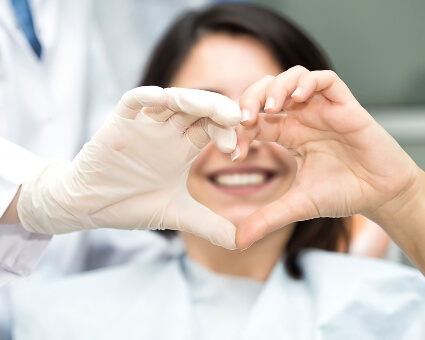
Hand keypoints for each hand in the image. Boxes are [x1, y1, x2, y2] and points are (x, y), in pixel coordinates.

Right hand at [17, 87, 240, 248]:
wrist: (91, 206)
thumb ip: (209, 226)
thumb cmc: (131, 204)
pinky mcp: (119, 123)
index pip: (211, 128)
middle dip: (217, 110)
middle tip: (236, 119)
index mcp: (183, 148)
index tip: (236, 150)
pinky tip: (162, 98)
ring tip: (211, 108)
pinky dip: (146, 98)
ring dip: (192, 99)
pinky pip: (133, 102)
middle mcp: (167, 132)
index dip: (227, 133)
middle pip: (198, 109)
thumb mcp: (176, 215)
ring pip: (171, 100)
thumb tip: (242, 243)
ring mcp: (144, 125)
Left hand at [234, 66, 420, 248]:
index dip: (239, 130)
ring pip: (292, 78)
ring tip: (270, 107)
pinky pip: (325, 79)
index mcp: (288, 135)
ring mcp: (322, 109)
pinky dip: (308, 82)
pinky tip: (298, 98)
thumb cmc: (342, 194)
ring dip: (276, 87)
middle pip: (267, 91)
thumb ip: (266, 219)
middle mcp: (302, 118)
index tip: (234, 152)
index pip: (255, 121)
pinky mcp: (345, 105)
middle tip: (244, 118)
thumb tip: (237, 242)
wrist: (380, 195)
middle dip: (250, 99)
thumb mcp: (297, 206)